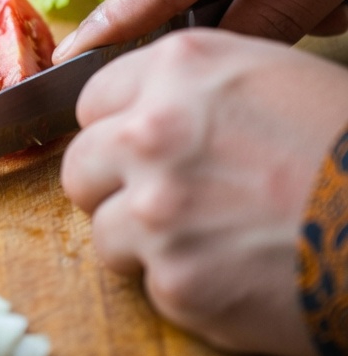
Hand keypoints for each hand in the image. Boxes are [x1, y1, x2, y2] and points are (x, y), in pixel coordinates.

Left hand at [61, 29, 347, 355]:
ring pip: (104, 230)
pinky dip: (185, 287)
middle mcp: (151, 131)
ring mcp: (155, 209)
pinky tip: (238, 274)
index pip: (92, 98)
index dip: (115, 127)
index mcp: (179, 68)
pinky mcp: (174, 282)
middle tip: (164, 202)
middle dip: (113, 185)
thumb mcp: (274, 78)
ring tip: (212, 241)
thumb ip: (195, 87)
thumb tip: (145, 108)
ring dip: (144, 241)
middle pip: (81, 165)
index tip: (133, 148)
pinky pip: (149, 285)